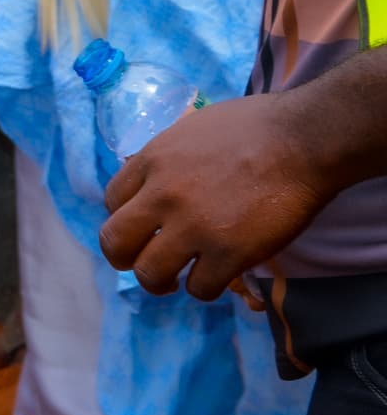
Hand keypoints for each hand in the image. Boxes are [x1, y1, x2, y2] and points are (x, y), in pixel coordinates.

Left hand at [100, 94, 331, 298]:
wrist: (303, 140)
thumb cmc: (256, 125)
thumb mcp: (191, 129)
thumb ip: (167, 158)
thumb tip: (157, 178)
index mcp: (151, 162)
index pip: (111, 201)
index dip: (125, 218)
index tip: (144, 225)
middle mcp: (161, 196)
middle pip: (115, 243)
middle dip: (124, 258)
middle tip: (145, 262)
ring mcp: (193, 227)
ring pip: (150, 274)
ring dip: (160, 282)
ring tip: (177, 279)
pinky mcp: (229, 254)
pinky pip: (200, 288)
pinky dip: (206, 287)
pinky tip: (218, 276)